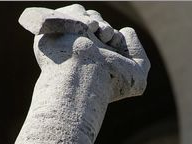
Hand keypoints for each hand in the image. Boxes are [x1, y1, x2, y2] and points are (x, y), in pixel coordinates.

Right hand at [19, 4, 149, 101]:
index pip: (109, 38)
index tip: (116, 43)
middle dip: (107, 28)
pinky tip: (87, 28)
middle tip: (108, 38)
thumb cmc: (109, 81)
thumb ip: (139, 54)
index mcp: (98, 62)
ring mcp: (67, 43)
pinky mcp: (52, 33)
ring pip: (86, 17)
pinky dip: (81, 16)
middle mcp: (82, 53)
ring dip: (97, 21)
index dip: (116, 37)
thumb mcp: (137, 76)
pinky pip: (70, 13)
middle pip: (98, 25)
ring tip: (98, 33)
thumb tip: (125, 32)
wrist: (83, 75)